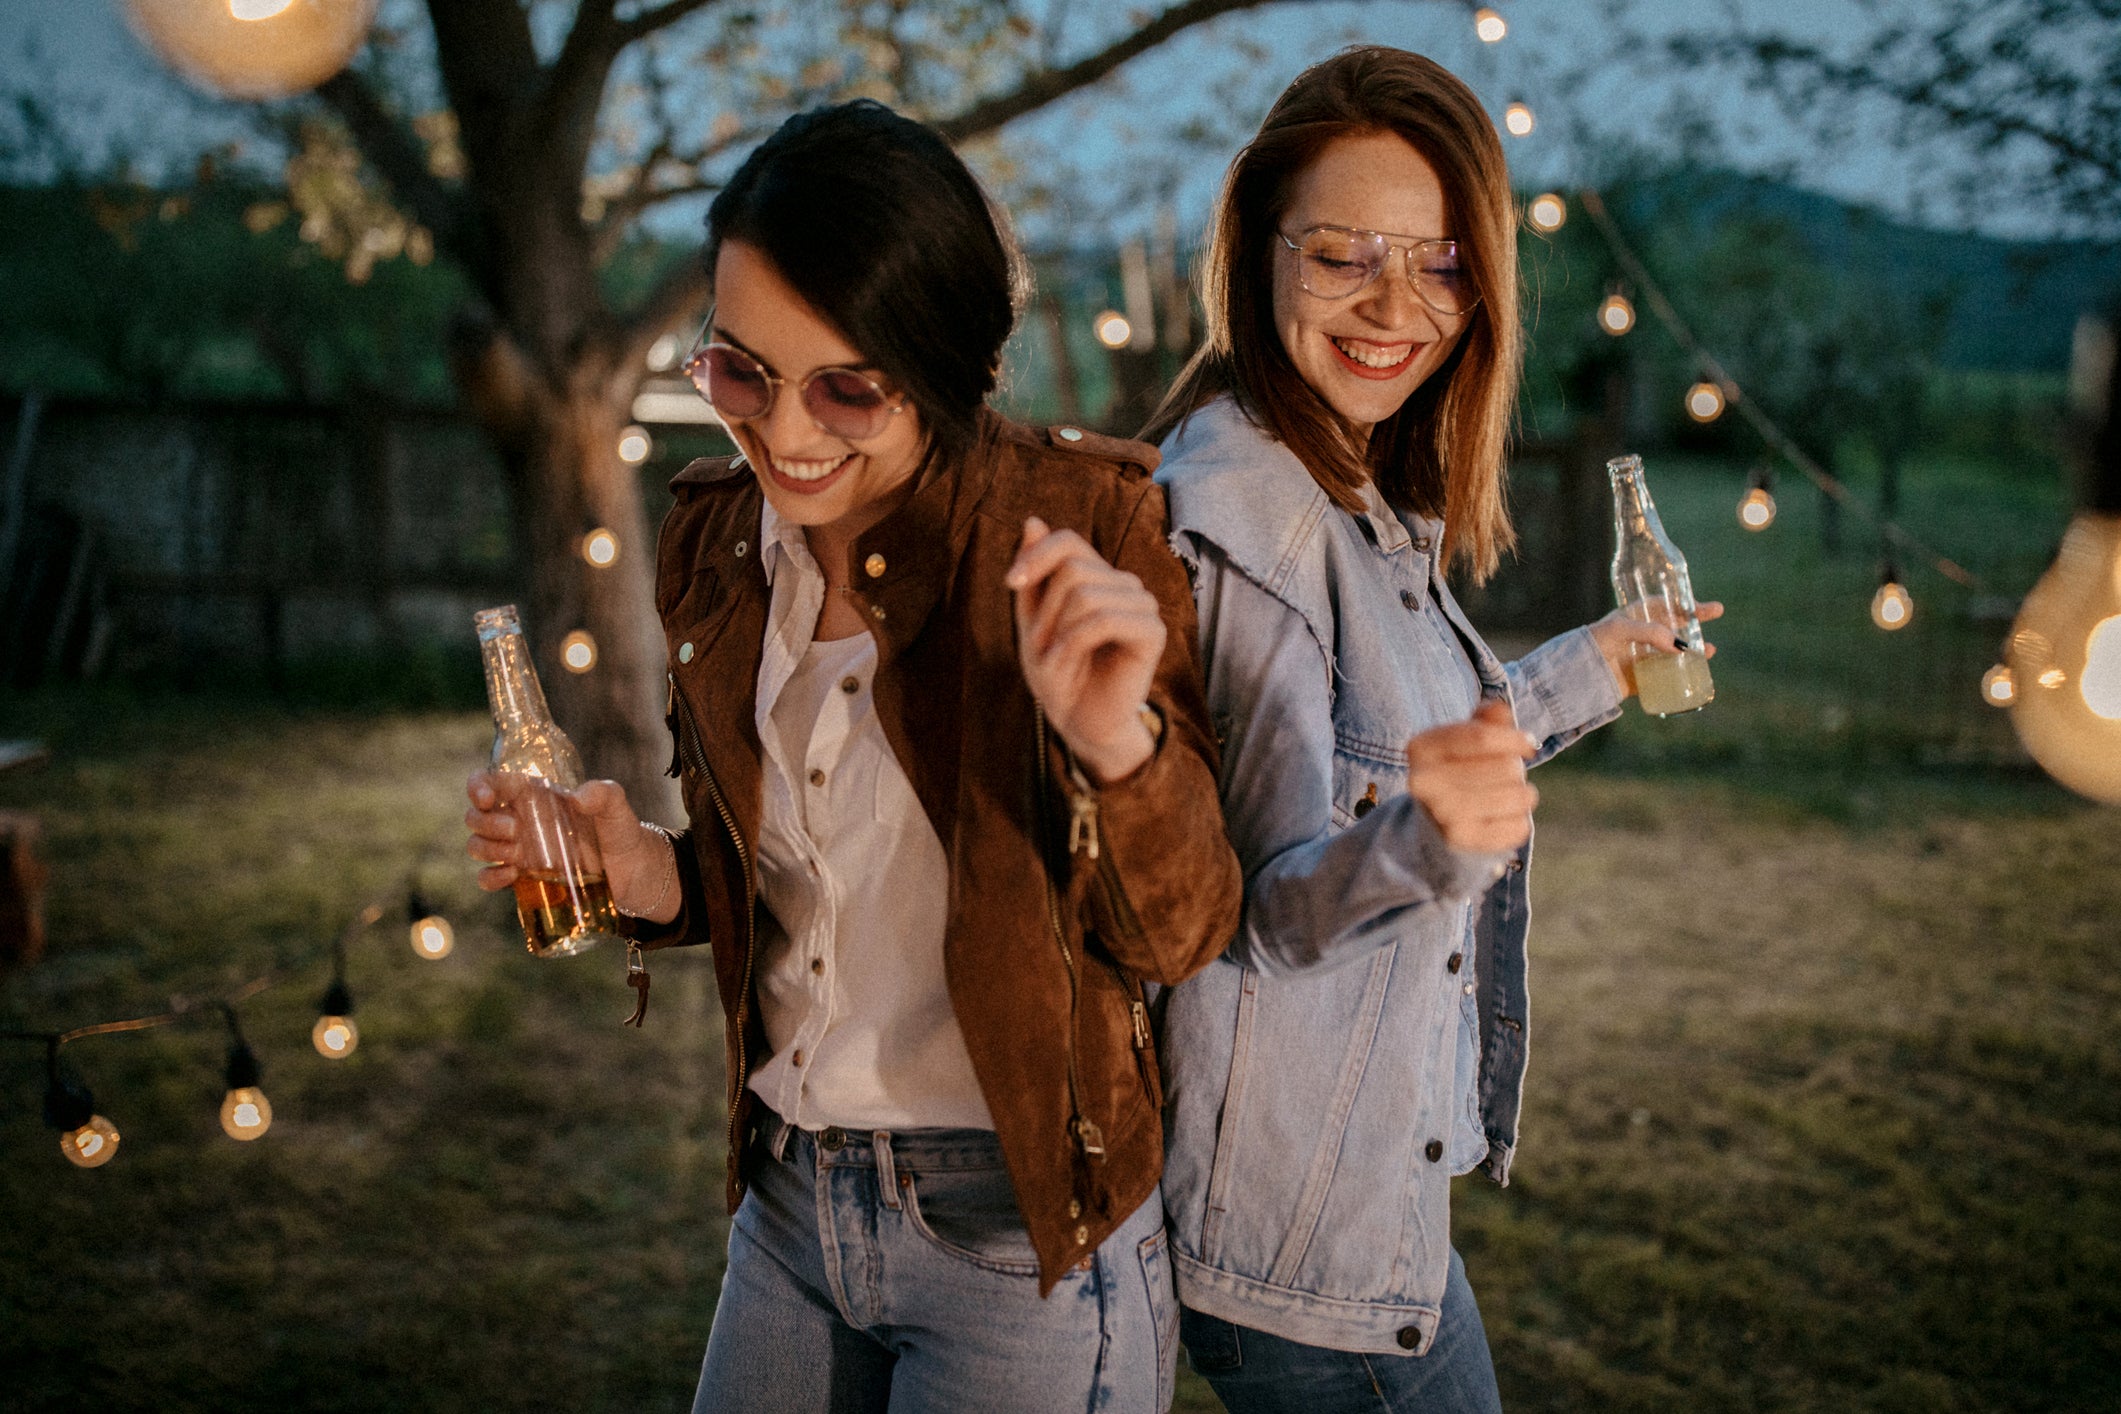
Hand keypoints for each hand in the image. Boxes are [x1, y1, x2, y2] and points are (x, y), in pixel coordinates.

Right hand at [464, 771, 679, 923]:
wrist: (632, 871)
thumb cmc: (620, 830)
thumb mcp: (616, 806)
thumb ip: (603, 794)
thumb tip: (577, 798)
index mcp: (534, 796)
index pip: (490, 782)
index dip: (477, 786)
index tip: (487, 798)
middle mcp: (520, 820)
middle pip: (475, 816)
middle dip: (485, 822)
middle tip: (515, 830)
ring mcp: (519, 850)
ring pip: (477, 846)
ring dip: (486, 849)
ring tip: (517, 855)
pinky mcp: (524, 878)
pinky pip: (489, 878)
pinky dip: (490, 878)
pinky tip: (511, 876)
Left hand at [1006, 515, 1165, 784]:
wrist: (1080, 721)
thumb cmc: (1058, 672)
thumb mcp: (1032, 619)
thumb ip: (1034, 574)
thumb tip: (1032, 520)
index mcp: (1098, 576)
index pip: (1068, 540)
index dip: (1036, 554)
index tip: (1010, 582)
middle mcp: (1124, 584)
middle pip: (1072, 567)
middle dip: (1044, 609)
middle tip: (1039, 646)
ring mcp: (1142, 605)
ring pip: (1084, 594)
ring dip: (1056, 631)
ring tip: (1054, 658)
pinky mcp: (1152, 632)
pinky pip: (1104, 620)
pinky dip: (1073, 643)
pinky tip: (1067, 662)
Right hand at [1405, 699, 1539, 854]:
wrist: (1434, 821)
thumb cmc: (1458, 768)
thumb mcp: (1465, 738)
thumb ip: (1486, 719)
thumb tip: (1498, 709)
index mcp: (1421, 747)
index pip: (1483, 737)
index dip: (1515, 739)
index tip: (1528, 744)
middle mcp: (1424, 781)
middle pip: (1506, 767)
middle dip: (1515, 769)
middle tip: (1504, 777)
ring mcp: (1440, 814)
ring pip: (1518, 796)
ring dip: (1522, 795)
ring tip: (1505, 796)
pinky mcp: (1460, 841)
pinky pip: (1518, 826)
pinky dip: (1518, 821)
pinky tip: (1500, 819)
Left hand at [1589, 600, 1723, 697]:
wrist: (1575, 676)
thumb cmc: (1593, 644)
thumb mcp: (1619, 629)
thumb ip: (1649, 632)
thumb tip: (1679, 645)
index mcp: (1631, 619)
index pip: (1661, 606)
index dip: (1682, 604)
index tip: (1702, 605)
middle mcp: (1638, 637)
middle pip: (1672, 626)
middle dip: (1693, 621)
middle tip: (1715, 612)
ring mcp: (1640, 658)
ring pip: (1672, 653)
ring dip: (1692, 650)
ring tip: (1708, 650)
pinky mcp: (1639, 680)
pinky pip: (1664, 678)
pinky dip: (1680, 676)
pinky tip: (1693, 674)